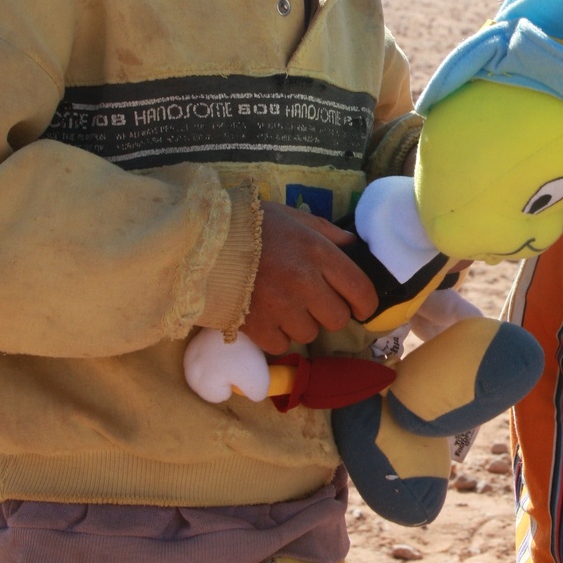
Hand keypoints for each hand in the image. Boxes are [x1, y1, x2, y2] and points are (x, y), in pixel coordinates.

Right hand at [241, 203, 378, 353]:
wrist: (197, 240)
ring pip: (309, 334)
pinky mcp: (256, 327)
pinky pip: (281, 345)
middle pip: (337, 319)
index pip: (361, 291)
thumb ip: (327, 233)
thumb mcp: (292, 217)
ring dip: (299, 324)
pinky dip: (274, 336)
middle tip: (310, 301)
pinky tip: (263, 316)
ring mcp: (280, 307)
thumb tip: (354, 247)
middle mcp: (304, 282)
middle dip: (327, 313)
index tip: (358, 306)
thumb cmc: (248, 224)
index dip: (365, 304)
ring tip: (281, 305)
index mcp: (317, 253)